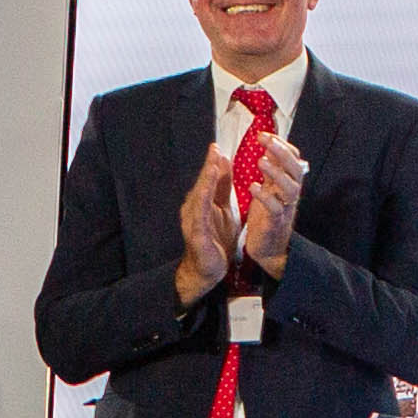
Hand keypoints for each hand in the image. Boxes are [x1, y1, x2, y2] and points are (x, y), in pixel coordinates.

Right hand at [171, 138, 236, 304]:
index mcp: (203, 203)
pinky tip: (206, 191)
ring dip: (205, 180)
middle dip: (208, 167)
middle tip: (215, 149)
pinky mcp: (197, 234)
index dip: (213, 164)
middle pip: (202, 184)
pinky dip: (203, 201)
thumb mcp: (224, 210)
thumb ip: (223, 189)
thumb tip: (224, 164)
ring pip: (199, 196)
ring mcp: (193, 221)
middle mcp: (194, 209)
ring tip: (213, 165)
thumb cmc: (216, 239)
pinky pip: (200, 215)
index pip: (208, 180)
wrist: (210, 270)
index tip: (218, 147)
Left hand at [237, 135, 304, 274]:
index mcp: (287, 184)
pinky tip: (253, 187)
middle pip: (295, 169)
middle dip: (281, 152)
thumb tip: (268, 145)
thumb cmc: (267, 218)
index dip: (282, 145)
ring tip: (260, 161)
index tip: (264, 134)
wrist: (269, 249)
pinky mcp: (276, 222)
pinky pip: (275, 208)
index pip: (293, 159)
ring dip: (276, 173)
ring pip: (290, 187)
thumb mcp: (270, 189)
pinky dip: (265, 197)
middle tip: (265, 140)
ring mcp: (285, 208)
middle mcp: (290, 194)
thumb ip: (271, 170)